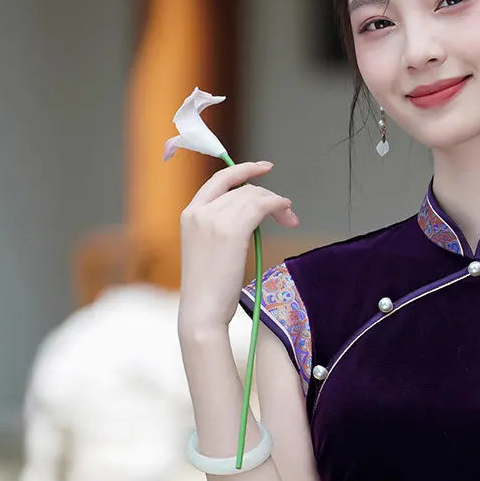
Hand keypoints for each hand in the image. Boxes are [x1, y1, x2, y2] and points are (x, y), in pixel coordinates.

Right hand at [177, 159, 300, 335]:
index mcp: (189, 214)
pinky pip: (260, 206)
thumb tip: (254, 214)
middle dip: (268, 196)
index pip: (219, 180)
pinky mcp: (230, 230)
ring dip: (277, 204)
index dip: (244, 170)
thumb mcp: (209, 249)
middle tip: (287, 214)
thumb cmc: (209, 290)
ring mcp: (212, 219)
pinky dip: (278, 206)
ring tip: (290, 220)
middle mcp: (198, 211)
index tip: (265, 168)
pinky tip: (287, 214)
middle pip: (242, 188)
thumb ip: (223, 227)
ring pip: (254, 196)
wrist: (201, 312)